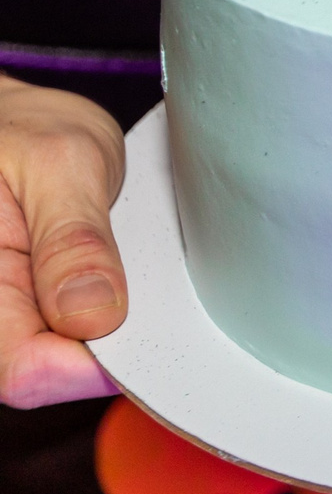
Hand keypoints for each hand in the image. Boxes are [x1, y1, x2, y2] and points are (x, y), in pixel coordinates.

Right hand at [0, 75, 127, 406]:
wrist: (10, 119)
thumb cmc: (23, 129)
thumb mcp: (60, 160)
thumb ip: (74, 239)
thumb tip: (94, 314)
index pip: (22, 370)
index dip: (89, 366)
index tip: (148, 337)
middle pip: (38, 374)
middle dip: (103, 351)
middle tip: (154, 301)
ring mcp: (4, 312)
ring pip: (54, 362)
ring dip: (104, 334)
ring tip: (130, 277)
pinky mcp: (22, 310)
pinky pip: (64, 339)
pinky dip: (102, 320)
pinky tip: (120, 285)